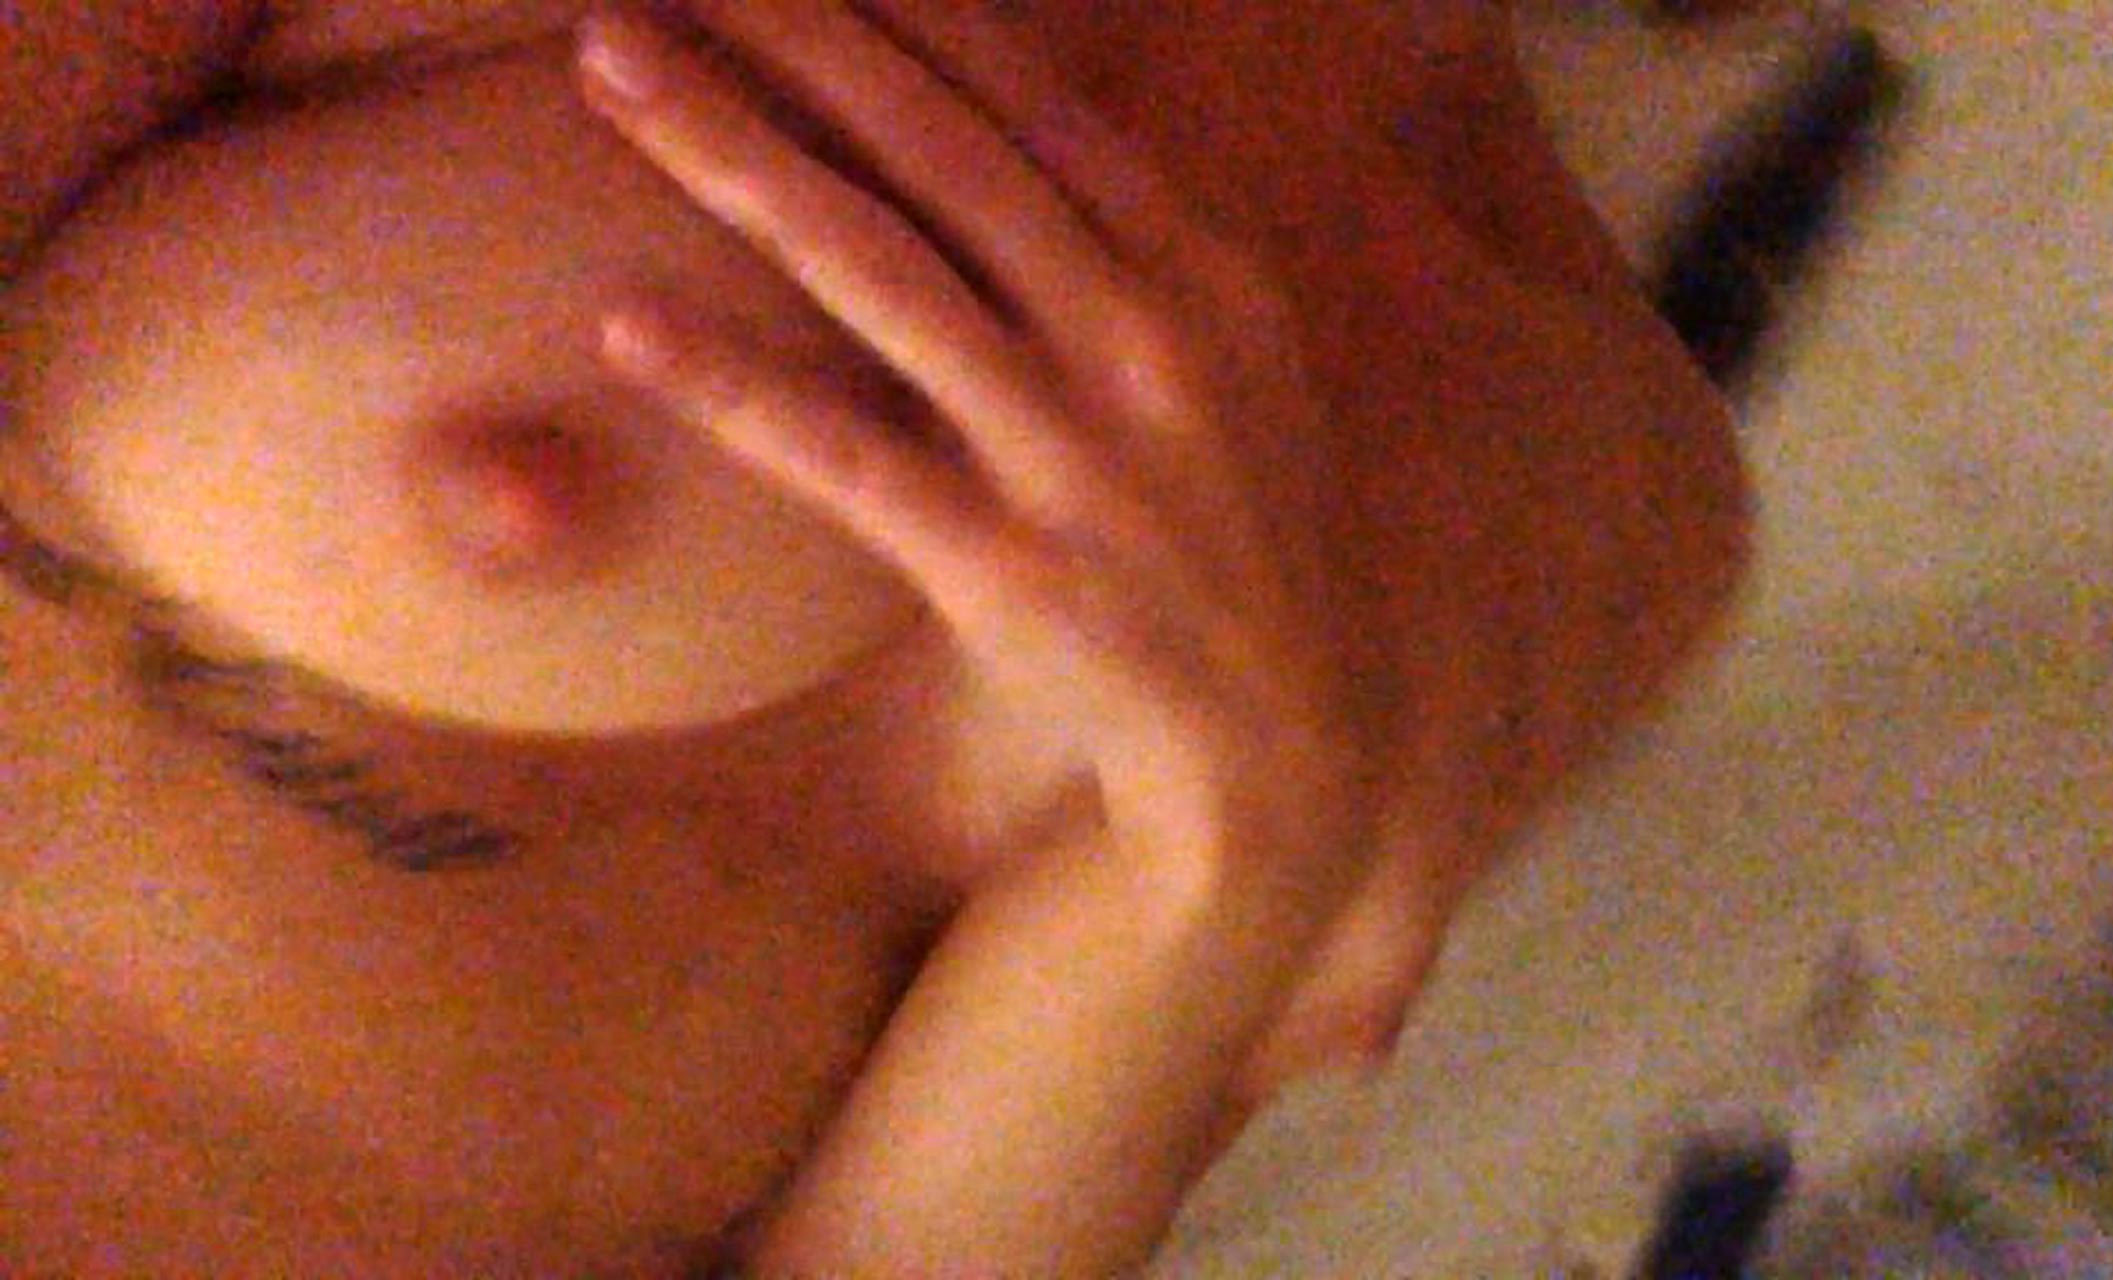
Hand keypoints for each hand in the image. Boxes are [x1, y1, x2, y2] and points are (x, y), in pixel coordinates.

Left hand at [576, 2, 1376, 1271]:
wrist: (1288, 742)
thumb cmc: (1242, 540)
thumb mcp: (1231, 369)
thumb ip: (1129, 258)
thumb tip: (1006, 142)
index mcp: (1201, 273)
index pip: (1032, 105)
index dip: (904, 15)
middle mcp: (1143, 338)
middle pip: (939, 153)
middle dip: (796, 42)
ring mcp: (1075, 452)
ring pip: (878, 269)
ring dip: (737, 156)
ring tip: (618, 70)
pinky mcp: (1007, 568)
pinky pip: (848, 458)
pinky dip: (738, 387)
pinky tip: (632, 324)